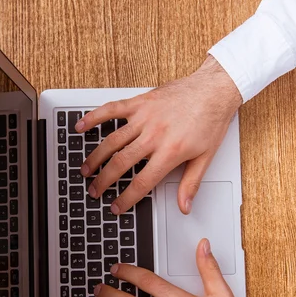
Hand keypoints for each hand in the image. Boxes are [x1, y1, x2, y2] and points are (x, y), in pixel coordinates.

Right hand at [76, 56, 241, 214]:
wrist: (214, 90)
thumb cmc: (211, 121)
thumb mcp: (205, 158)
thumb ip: (191, 184)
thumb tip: (184, 206)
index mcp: (170, 152)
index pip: (142, 182)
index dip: (126, 198)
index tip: (116, 207)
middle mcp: (154, 135)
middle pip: (121, 163)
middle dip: (104, 181)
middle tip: (95, 191)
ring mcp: (144, 117)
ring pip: (112, 141)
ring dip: (95, 157)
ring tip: (85, 170)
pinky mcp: (140, 103)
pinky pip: (112, 110)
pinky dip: (94, 117)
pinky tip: (81, 126)